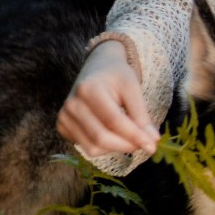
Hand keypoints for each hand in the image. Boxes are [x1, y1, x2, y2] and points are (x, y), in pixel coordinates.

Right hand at [57, 40, 159, 156]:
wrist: (98, 65)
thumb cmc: (117, 75)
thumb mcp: (132, 87)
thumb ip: (141, 115)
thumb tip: (152, 142)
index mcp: (89, 89)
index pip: (114, 120)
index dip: (134, 136)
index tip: (152, 146)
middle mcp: (72, 104)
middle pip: (101, 137)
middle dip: (126, 145)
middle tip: (145, 144)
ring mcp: (64, 117)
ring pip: (93, 148)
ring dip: (116, 148)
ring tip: (129, 136)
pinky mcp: (62, 126)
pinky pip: (86, 147)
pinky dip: (103, 146)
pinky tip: (112, 132)